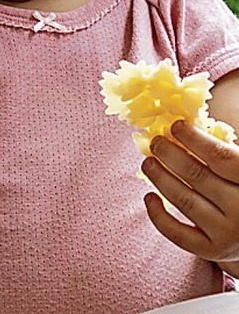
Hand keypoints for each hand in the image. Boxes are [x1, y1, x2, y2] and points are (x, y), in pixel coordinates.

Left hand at [142, 120, 238, 269]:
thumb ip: (221, 152)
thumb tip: (180, 128)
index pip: (219, 156)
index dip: (193, 138)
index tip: (174, 126)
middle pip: (197, 175)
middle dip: (170, 154)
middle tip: (155, 142)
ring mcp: (227, 233)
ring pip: (184, 200)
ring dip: (160, 178)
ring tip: (147, 162)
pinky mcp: (212, 251)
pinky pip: (178, 234)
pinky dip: (158, 216)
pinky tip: (149, 196)